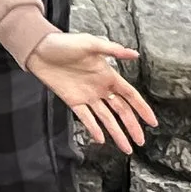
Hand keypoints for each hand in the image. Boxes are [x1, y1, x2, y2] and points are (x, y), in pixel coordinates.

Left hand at [24, 33, 155, 148]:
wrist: (38, 48)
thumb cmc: (64, 43)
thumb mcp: (89, 43)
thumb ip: (112, 49)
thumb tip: (134, 53)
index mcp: (108, 75)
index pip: (130, 95)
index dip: (142, 108)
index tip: (153, 122)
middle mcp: (100, 88)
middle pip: (121, 111)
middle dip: (132, 126)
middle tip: (141, 141)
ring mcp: (87, 96)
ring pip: (106, 118)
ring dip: (116, 133)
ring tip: (126, 148)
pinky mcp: (72, 100)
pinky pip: (86, 118)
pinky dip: (93, 128)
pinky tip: (100, 139)